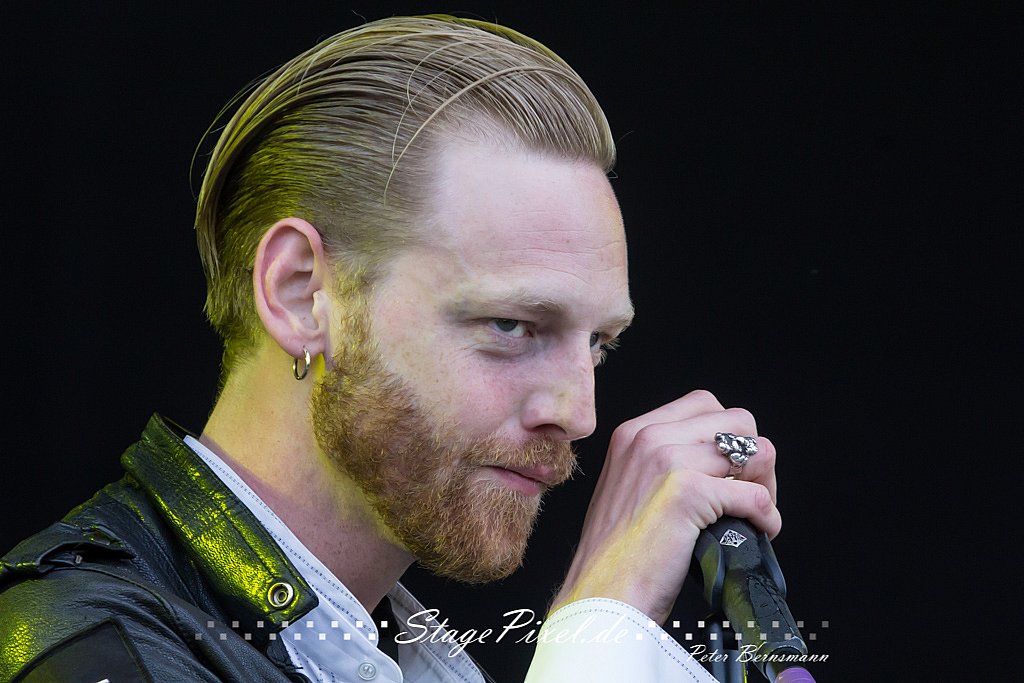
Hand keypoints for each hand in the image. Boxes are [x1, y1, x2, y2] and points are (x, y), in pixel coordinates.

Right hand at [550, 389, 780, 624]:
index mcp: (634, 433)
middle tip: (748, 495)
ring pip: (755, 451)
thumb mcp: (630, 488)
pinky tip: (757, 533)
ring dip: (766, 486)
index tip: (729, 472)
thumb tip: (723, 465)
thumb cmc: (618, 555)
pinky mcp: (687, 493)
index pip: (705, 405)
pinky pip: (755, 495)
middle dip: (754, 458)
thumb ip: (665, 463)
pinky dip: (767, 518)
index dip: (728, 437)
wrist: (600, 594)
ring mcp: (667, 461)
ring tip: (753, 516)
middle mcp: (649, 437)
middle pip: (737, 421)